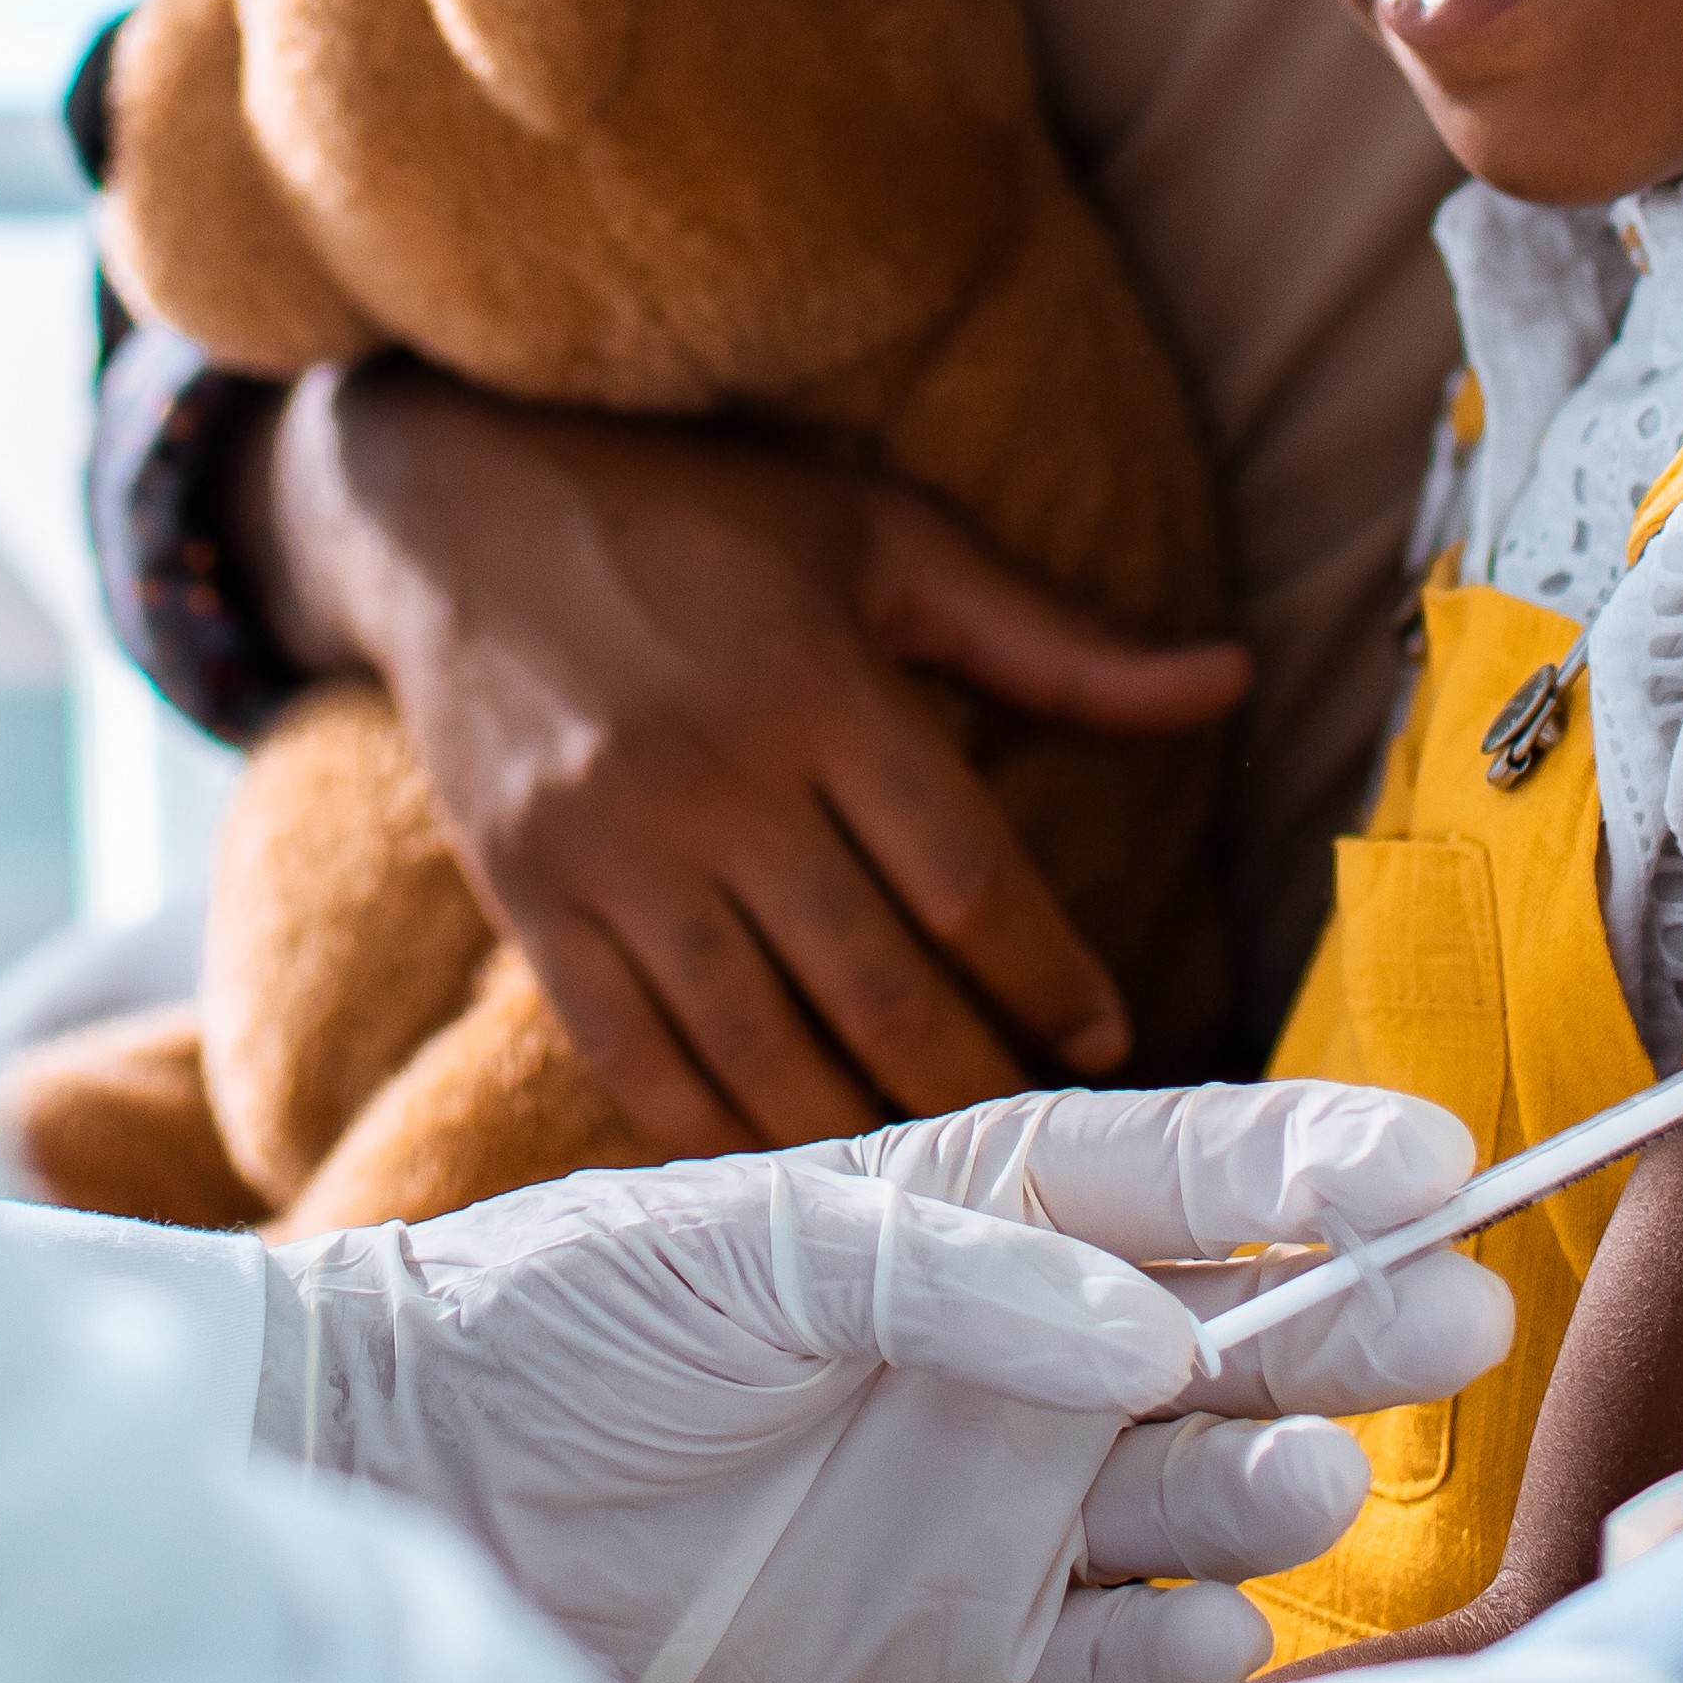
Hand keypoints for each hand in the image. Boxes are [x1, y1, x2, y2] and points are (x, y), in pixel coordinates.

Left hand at [266, 1081, 1514, 1682]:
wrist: (436, 1481)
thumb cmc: (581, 1308)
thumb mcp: (762, 1239)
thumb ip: (965, 1270)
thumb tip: (1156, 1321)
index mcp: (985, 1207)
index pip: (1186, 1167)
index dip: (1317, 1161)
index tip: (1439, 1159)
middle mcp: (1027, 1348)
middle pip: (1241, 1326)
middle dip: (1356, 1313)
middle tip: (1460, 1306)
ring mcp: (1007, 1498)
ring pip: (1203, 1490)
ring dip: (1278, 1477)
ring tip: (1316, 1465)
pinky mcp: (964, 1643)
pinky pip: (1114, 1649)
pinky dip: (1181, 1643)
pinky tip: (1220, 1620)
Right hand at [268, 360, 1249, 1148]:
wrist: (453, 503)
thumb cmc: (703, 509)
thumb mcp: (883, 535)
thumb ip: (1052, 634)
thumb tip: (1230, 678)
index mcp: (815, 680)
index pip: (966, 876)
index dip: (1052, 975)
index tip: (1108, 1035)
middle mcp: (710, 772)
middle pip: (875, 987)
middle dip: (976, 1085)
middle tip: (1046, 1143)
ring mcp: (606, 847)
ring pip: (758, 1046)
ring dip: (861, 1134)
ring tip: (938, 1178)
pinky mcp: (528, 898)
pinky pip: (633, 1055)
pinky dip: (716, 1130)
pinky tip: (787, 1168)